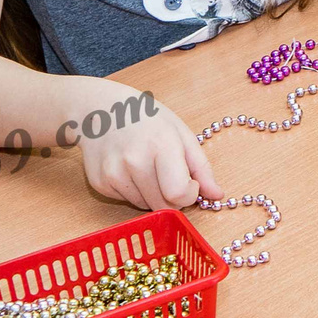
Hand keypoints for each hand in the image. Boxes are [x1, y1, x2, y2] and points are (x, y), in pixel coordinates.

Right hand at [71, 83, 221, 211]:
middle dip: (174, 198)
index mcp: (160, 145)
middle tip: (170, 175)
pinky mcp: (100, 184)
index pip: (178, 193)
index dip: (190, 195)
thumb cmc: (146, 118)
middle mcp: (134, 161)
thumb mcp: (181, 134)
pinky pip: (128, 201)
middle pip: (163, 206)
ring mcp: (113, 174)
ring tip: (147, 167)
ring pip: (145, 206)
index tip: (190, 183)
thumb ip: (201, 168)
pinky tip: (129, 169)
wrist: (99, 110)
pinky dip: (135, 191)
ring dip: (154, 195)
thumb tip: (217, 195)